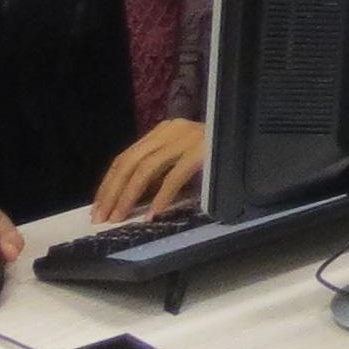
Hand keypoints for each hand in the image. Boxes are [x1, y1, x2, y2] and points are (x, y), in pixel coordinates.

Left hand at [91, 119, 207, 225]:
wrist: (249, 138)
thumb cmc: (217, 155)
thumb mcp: (183, 158)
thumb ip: (160, 171)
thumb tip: (131, 199)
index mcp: (164, 130)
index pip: (126, 156)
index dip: (109, 183)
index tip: (98, 206)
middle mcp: (171, 131)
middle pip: (129, 162)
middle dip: (112, 192)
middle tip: (102, 217)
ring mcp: (187, 139)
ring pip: (145, 169)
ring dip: (128, 197)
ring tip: (119, 218)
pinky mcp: (202, 151)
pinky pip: (174, 177)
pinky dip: (160, 197)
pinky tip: (152, 214)